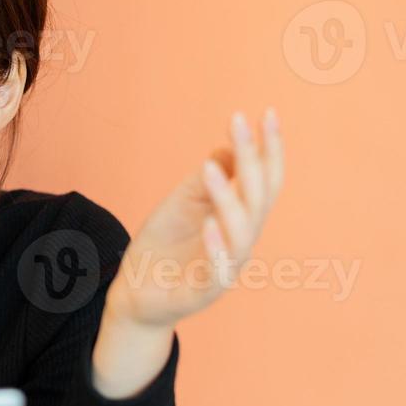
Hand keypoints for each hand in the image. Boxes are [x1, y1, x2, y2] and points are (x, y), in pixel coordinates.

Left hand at [107, 109, 285, 328]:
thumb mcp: (180, 205)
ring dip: (228, 198)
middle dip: (253, 158)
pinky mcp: (203, 292)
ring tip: (208, 168)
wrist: (135, 293)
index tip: (268, 112)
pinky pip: (218, 270)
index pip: (264, 181)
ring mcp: (225, 268)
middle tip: (240, 121)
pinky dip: (216, 246)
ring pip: (241, 232)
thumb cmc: (162, 247)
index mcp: (238, 219)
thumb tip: (227, 149)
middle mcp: (240, 242)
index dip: (270, 149)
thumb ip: (205, 182)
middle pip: (258, 198)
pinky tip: (208, 222)